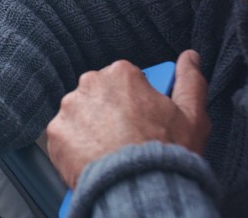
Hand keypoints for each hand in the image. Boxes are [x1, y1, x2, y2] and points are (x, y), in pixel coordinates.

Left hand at [46, 50, 210, 186]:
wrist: (139, 189)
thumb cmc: (167, 153)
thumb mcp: (192, 115)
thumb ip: (189, 81)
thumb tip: (190, 58)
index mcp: (121, 74)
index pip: (124, 81)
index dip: (135, 101)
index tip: (140, 119)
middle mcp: (90, 84)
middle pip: (99, 95)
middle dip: (110, 112)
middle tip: (126, 138)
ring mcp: (69, 108)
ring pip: (80, 115)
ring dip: (91, 128)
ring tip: (110, 151)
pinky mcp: (55, 132)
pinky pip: (65, 137)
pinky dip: (76, 147)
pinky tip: (94, 159)